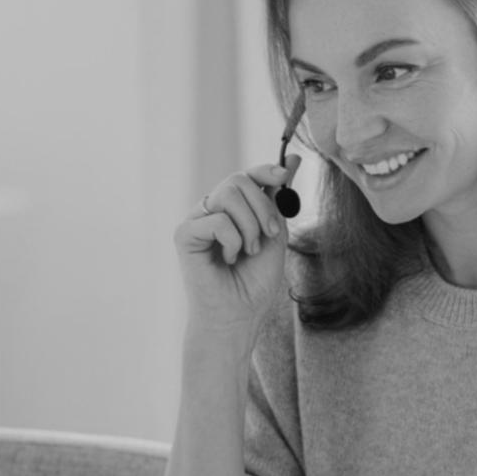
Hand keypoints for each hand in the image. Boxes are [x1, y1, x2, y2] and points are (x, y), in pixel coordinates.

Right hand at [175, 156, 301, 337]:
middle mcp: (211, 211)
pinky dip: (233, 241)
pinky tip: (228, 260)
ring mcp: (196, 221)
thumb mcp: (275, 235)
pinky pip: (217, 219)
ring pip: (227, 193)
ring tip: (249, 252)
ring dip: (250, 225)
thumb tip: (292, 158)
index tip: (284, 174)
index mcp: (232, 210)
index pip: (246, 176)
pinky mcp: (184, 234)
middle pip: (238, 180)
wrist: (238, 316)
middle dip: (263, 207)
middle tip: (270, 236)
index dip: (265, 170)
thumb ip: (279, 199)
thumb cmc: (254, 283)